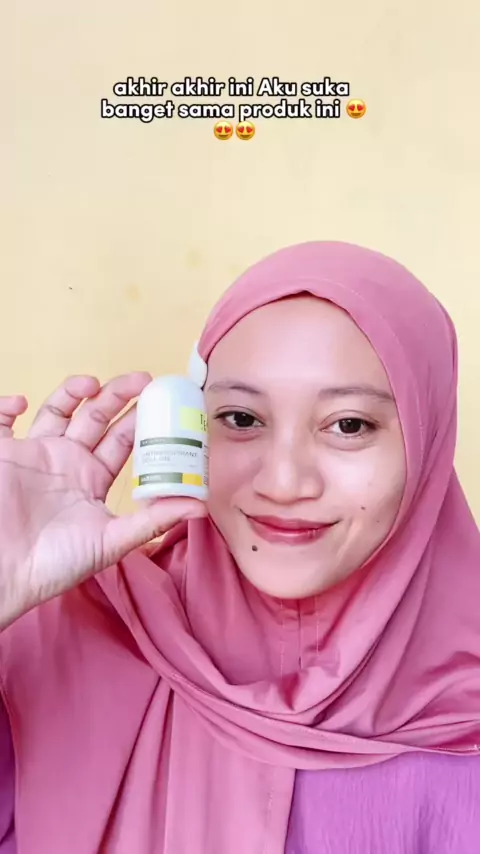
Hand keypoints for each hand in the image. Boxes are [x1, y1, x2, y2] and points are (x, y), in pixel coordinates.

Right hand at [0, 374, 205, 627]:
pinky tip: (23, 402)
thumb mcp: (111, 542)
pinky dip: (7, 405)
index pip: (122, 441)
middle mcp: (66, 461)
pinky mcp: (2, 453)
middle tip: (143, 380)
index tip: (164, 401)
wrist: (4, 574)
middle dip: (118, 396)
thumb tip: (200, 506)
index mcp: (91, 479)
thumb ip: (153, 521)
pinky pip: (1, 421)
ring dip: (73, 391)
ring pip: (56, 409)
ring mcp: (34, 454)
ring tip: (90, 383)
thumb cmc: (55, 564)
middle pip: (95, 417)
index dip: (142, 421)